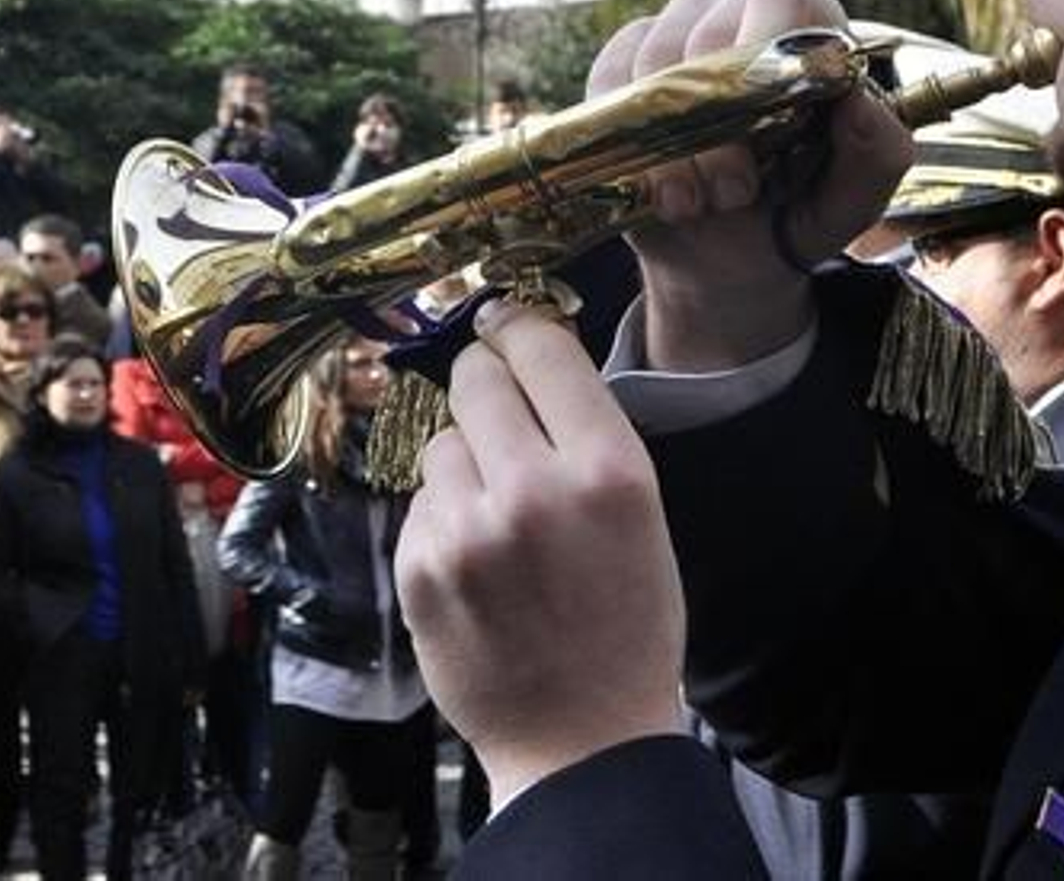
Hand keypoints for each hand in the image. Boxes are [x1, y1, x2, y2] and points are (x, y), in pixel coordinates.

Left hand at [396, 300, 685, 810]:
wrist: (582, 743)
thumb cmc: (625, 625)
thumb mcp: (644, 516)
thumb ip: (587, 433)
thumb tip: (528, 353)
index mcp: (609, 471)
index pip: (540, 347)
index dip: (517, 326)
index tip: (503, 322)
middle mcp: (533, 490)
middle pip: (476, 376)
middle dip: (484, 382)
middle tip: (498, 412)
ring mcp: (467, 531)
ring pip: (442, 440)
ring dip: (464, 460)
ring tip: (498, 517)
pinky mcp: (419, 567)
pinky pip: (421, 500)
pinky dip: (442, 516)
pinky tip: (474, 562)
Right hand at [589, 0, 910, 371]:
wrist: (725, 259)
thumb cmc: (797, 213)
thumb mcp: (852, 200)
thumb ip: (878, 152)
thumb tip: (857, 100)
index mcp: (809, 24)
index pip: (785, 4)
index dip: (768, 68)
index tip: (768, 143)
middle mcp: (740, 8)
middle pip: (710, 34)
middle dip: (716, 125)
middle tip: (734, 192)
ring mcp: (676, 29)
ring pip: (655, 59)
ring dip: (671, 144)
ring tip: (696, 202)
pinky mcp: (623, 62)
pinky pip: (609, 77)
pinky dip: (626, 137)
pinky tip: (656, 186)